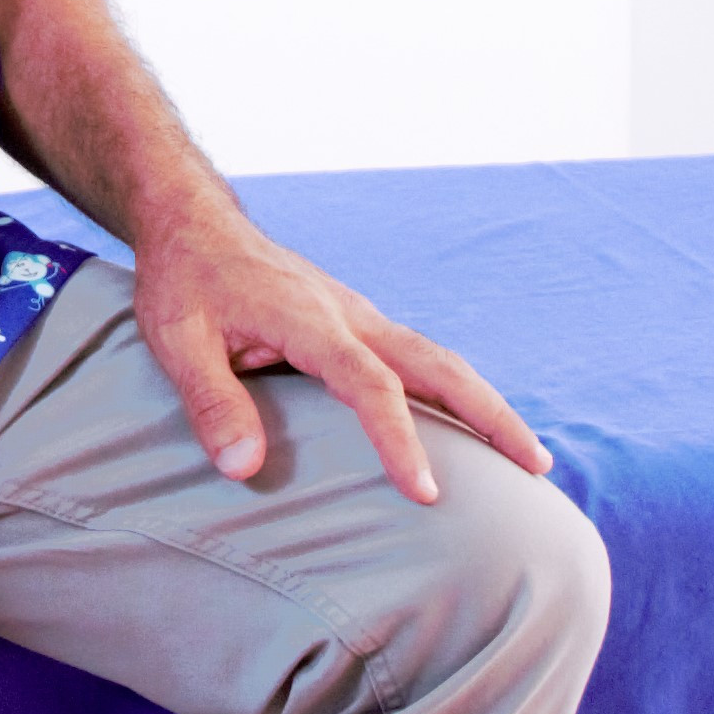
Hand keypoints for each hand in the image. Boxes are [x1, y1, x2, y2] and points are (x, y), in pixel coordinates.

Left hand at [127, 208, 554, 500]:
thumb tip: (244, 470)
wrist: (194, 222)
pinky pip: (419, 358)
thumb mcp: (178, 341)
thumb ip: (211, 403)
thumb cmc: (184, 282)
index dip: (400, 439)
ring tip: (528, 458)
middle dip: (491, 416)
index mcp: (312, 321)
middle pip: (439, 365)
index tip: (426, 492)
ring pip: (438, 360)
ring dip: (485, 405)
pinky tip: (468, 428)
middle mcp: (351, 316)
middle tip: (536, 467)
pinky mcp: (357, 323)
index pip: (371, 385)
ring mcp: (360, 317)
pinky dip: (456, 392)